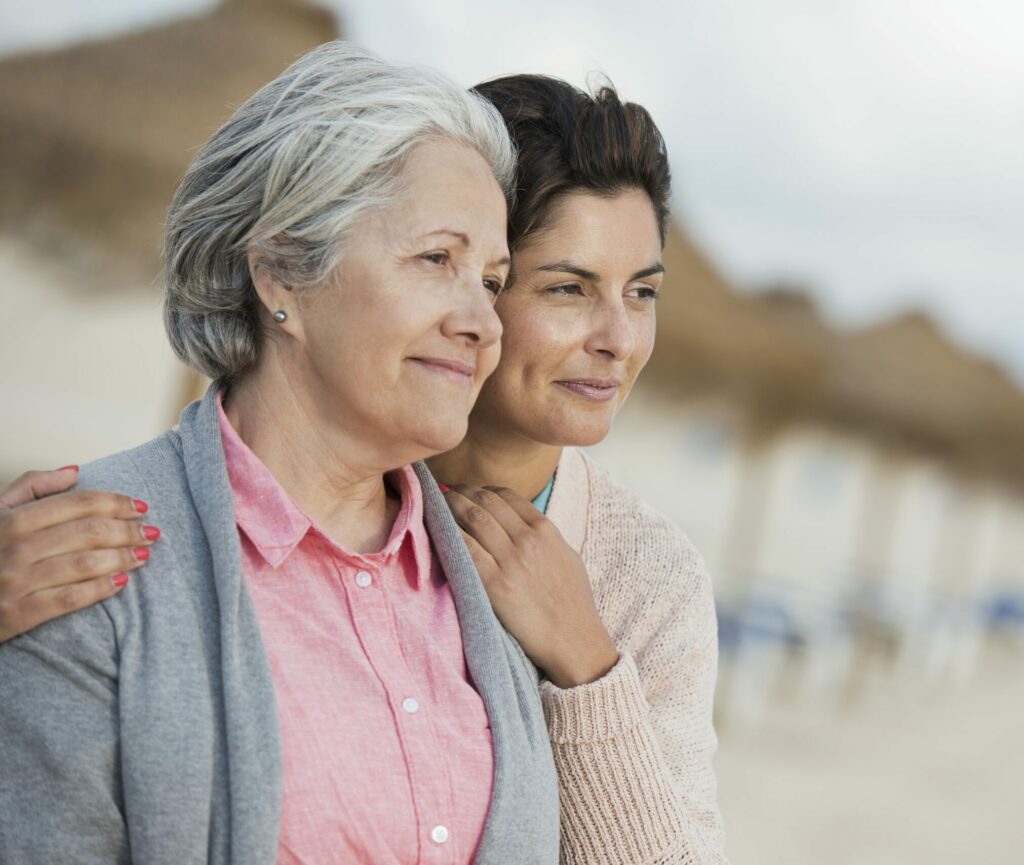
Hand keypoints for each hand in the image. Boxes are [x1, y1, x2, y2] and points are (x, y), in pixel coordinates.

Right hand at [0, 467, 159, 642]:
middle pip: (86, 532)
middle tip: (152, 532)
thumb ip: (31, 487)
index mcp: (10, 519)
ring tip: (143, 554)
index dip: (114, 503)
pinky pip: (67, 600)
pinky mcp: (15, 615)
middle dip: (126, 530)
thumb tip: (73, 471)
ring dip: (120, 558)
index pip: (76, 503)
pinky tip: (120, 582)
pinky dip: (98, 589)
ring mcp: (14, 582)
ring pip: (82, 564)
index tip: (140, 506)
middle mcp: (13, 548)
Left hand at [444, 485, 617, 688]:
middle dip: (460, 492)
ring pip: (472, 517)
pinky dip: (448, 534)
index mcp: (545, 530)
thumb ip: (544, 537)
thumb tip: (522, 524)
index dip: (482, 489)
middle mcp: (527, 539)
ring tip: (435, 504)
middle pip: (485, 501)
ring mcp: (510, 560)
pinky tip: (436, 530)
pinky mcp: (494, 584)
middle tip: (444, 492)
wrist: (574, 640)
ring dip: (449, 506)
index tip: (468, 491)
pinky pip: (464, 549)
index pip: (506, 496)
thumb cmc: (573, 603)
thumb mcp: (566, 557)